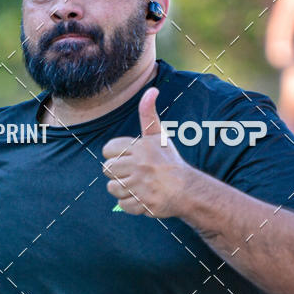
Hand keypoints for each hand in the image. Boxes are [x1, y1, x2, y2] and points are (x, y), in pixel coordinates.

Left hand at [101, 87, 190, 217]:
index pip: (108, 150)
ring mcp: (140, 185)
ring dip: (122, 189)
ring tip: (138, 186)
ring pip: (112, 188)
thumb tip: (151, 89)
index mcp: (140, 147)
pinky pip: (121, 204)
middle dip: (117, 173)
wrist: (186, 189)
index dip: (115, 155)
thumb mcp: (159, 135)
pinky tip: (141, 197)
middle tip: (133, 174)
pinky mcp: (142, 203)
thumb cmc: (169, 161)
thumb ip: (149, 114)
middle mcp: (139, 165)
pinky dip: (130, 204)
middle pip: (107, 169)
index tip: (128, 159)